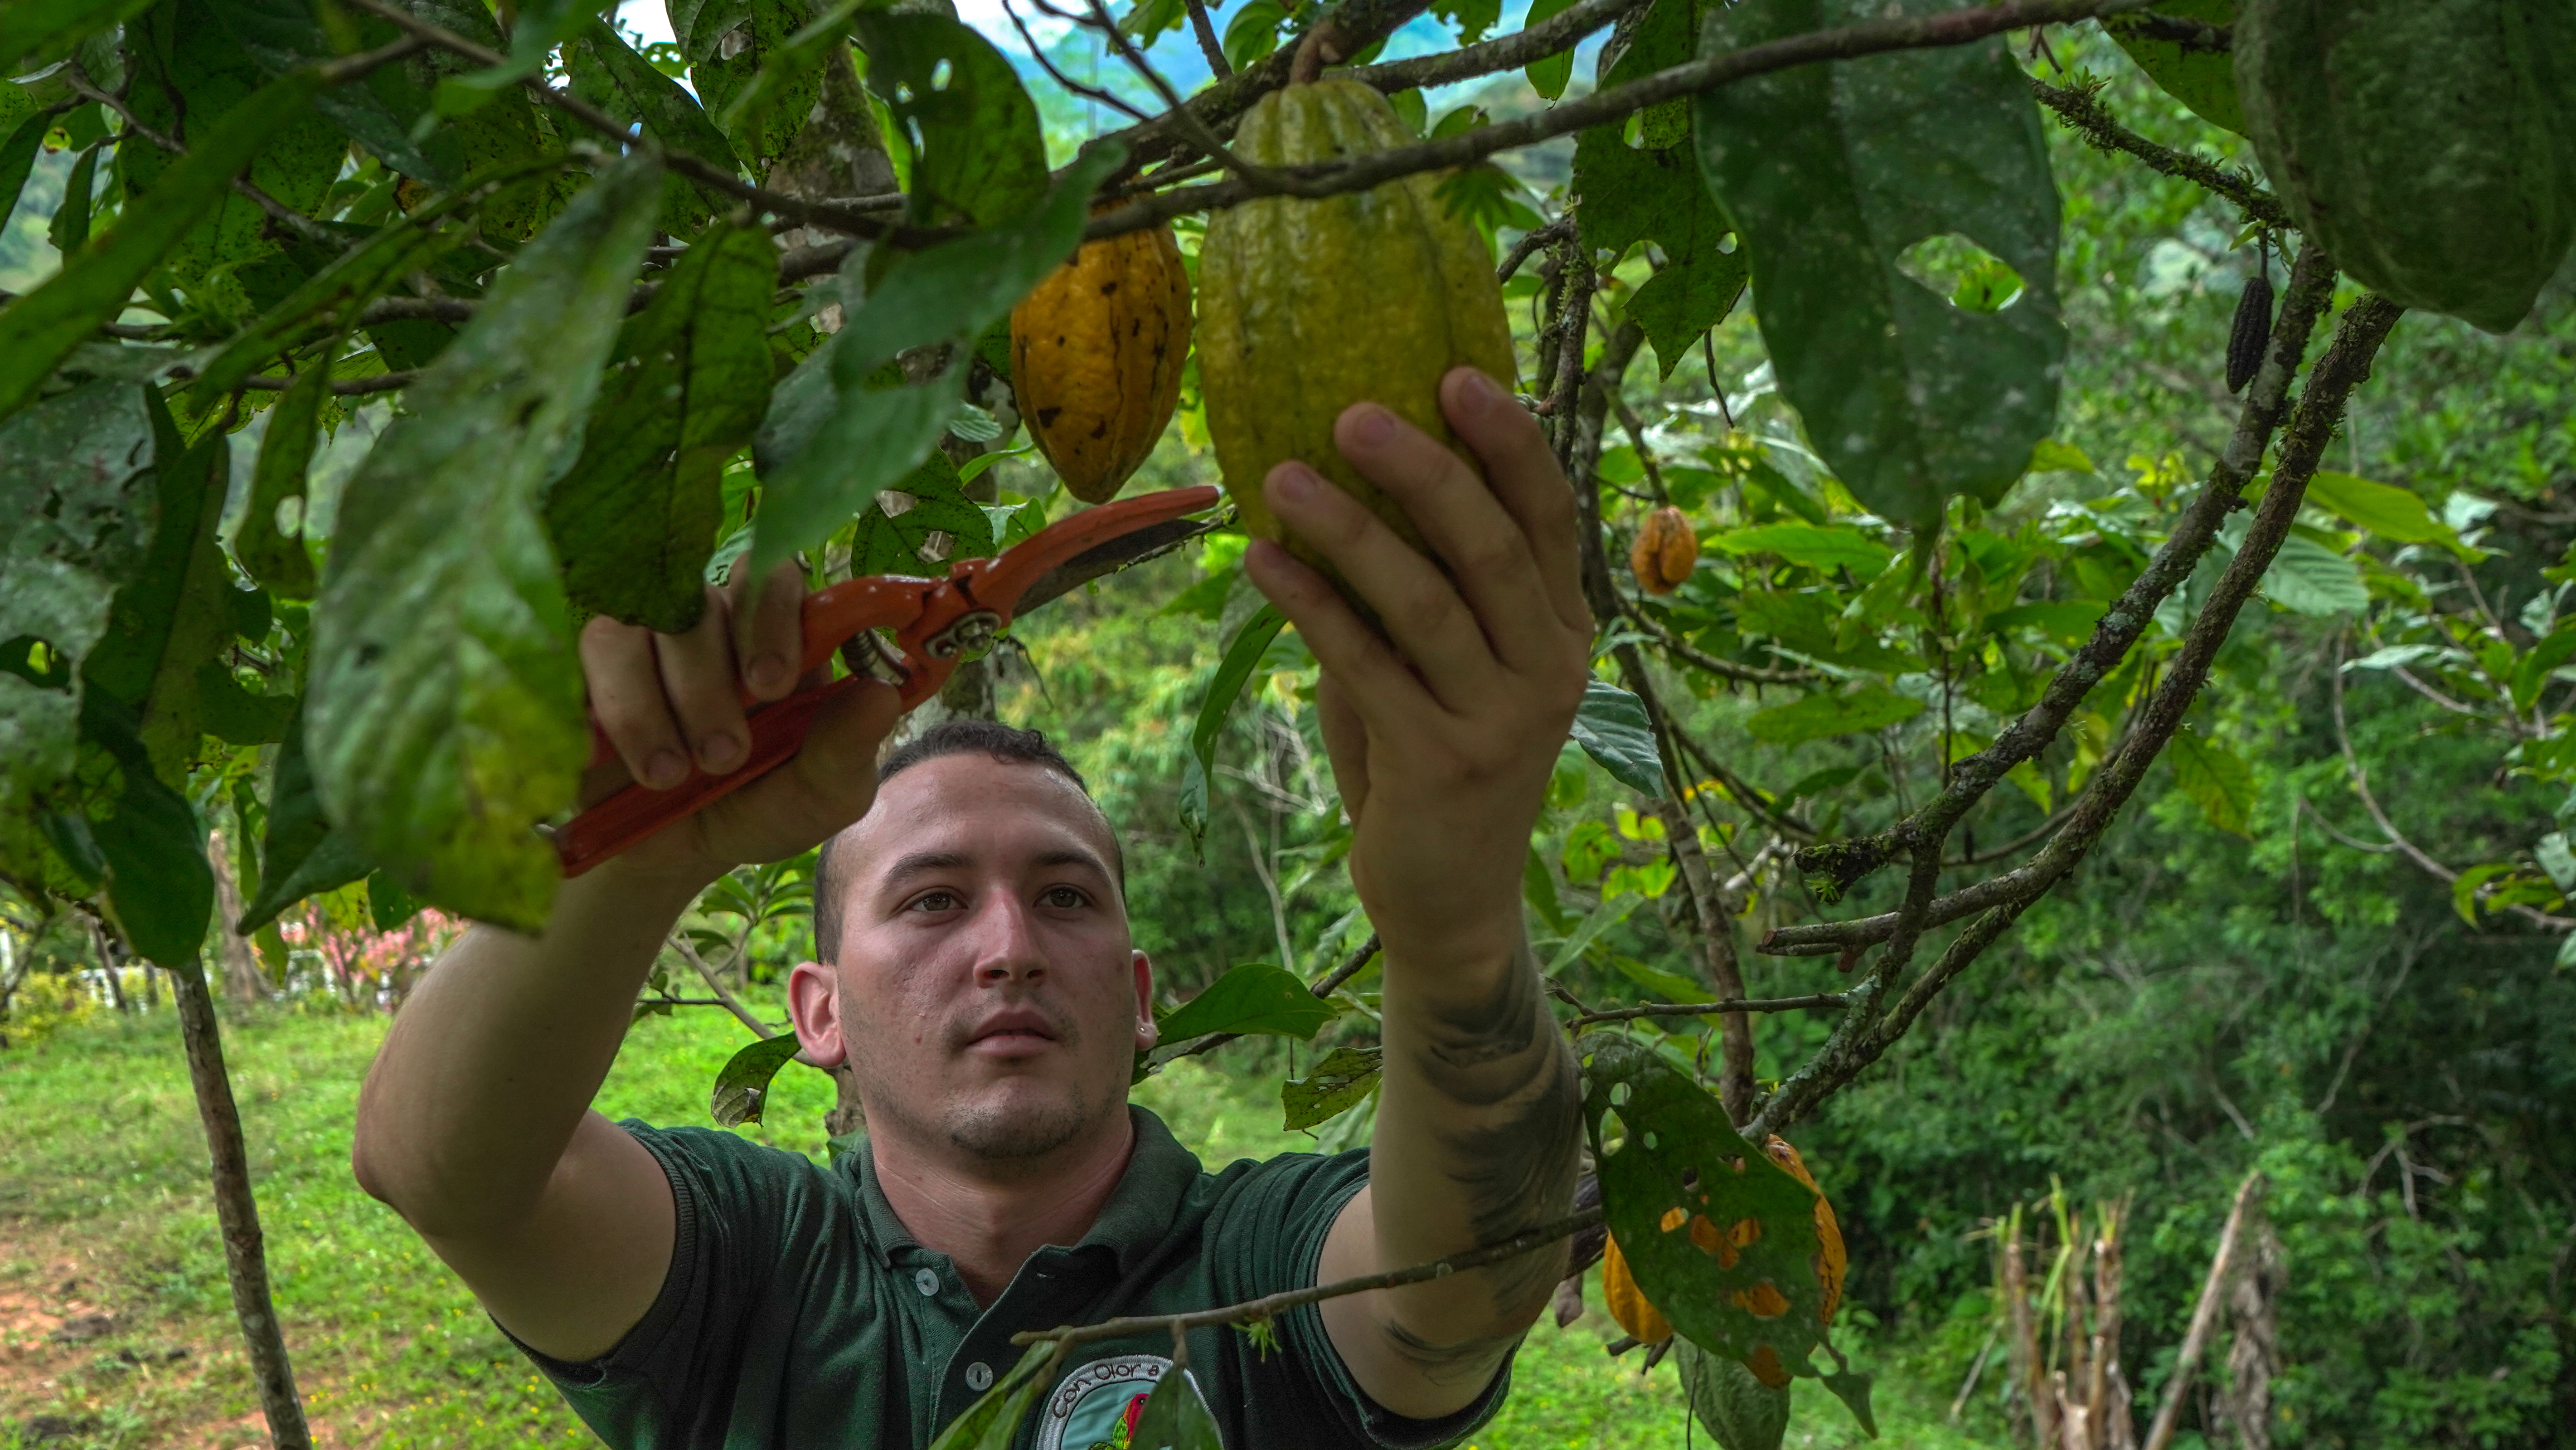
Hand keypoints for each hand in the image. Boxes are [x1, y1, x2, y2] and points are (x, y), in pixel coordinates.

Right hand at [577, 560, 902, 887]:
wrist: (675, 856)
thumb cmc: (759, 807)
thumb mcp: (819, 794)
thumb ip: (847, 749)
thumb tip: (882, 695)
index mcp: (773, 634)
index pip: (771, 577)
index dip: (769, 616)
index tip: (771, 683)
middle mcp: (704, 621)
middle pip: (698, 604)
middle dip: (710, 685)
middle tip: (725, 756)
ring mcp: (635, 638)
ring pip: (632, 629)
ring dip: (653, 706)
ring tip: (672, 775)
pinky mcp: (579, 668)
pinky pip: (578, 659)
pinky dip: (609, 713)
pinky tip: (624, 762)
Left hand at [1244, 367, 1593, 973]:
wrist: (1448, 895)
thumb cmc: (1434, 752)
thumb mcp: (1449, 663)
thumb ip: (1428, 581)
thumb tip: (1346, 468)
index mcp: (1565, 626)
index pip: (1549, 513)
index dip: (1509, 440)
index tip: (1455, 371)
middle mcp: (1551, 666)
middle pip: (1490, 544)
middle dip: (1421, 469)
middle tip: (1350, 411)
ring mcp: (1503, 718)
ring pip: (1424, 600)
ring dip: (1347, 530)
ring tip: (1280, 476)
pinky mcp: (1442, 762)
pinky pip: (1365, 663)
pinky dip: (1310, 603)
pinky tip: (1261, 560)